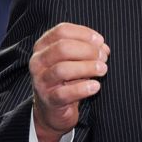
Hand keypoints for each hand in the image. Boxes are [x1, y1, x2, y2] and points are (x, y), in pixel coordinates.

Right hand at [29, 23, 108, 141]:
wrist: (52, 110)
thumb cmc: (65, 80)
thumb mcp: (73, 61)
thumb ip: (87, 50)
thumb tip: (103, 47)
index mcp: (43, 46)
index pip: (62, 31)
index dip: (84, 34)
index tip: (100, 41)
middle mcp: (38, 62)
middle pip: (62, 48)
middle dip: (87, 51)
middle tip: (103, 57)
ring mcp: (41, 81)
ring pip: (63, 69)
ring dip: (87, 67)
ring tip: (102, 70)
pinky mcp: (49, 99)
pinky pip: (65, 93)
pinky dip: (83, 88)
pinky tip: (96, 86)